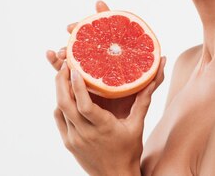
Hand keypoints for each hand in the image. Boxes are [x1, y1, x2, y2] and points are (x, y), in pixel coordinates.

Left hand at [46, 0, 166, 174]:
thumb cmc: (129, 150)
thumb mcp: (138, 124)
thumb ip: (144, 99)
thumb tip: (156, 74)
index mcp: (103, 127)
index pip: (84, 106)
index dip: (77, 86)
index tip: (75, 69)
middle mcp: (85, 133)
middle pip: (65, 104)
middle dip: (61, 82)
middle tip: (64, 64)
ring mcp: (74, 139)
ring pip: (60, 110)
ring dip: (59, 90)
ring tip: (63, 74)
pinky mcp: (68, 142)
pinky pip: (59, 118)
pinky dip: (60, 104)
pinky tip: (66, 93)